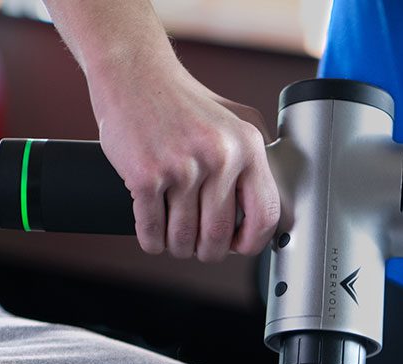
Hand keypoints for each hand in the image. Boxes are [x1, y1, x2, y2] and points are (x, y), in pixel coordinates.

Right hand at [89, 64, 280, 260]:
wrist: (134, 74)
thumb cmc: (182, 102)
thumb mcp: (234, 120)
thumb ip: (257, 158)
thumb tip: (267, 211)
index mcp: (247, 145)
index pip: (265, 215)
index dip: (251, 242)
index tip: (237, 245)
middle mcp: (219, 156)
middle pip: (218, 237)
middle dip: (205, 251)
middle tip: (196, 244)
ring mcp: (181, 166)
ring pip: (183, 240)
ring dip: (176, 247)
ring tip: (172, 235)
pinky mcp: (146, 176)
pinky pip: (152, 232)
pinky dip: (151, 240)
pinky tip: (152, 233)